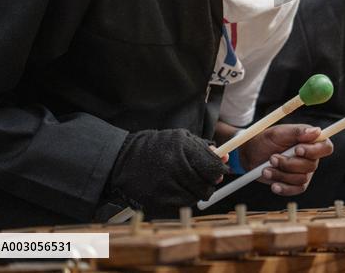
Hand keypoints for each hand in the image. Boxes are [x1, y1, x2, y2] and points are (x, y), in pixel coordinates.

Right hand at [107, 129, 228, 211]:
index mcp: (182, 149)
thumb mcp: (180, 138)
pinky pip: (181, 206)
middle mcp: (175, 168)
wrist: (121, 161)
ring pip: (196, 198)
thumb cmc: (155, 147)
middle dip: (209, 183)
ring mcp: (166, 186)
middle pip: (206, 186)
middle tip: (204, 180)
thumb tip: (223, 159)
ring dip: (196, 192)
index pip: (213, 167)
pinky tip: (177, 191)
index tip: (218, 171)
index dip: (219, 171)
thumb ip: (202, 148)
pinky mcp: (157, 201)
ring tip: (187, 183)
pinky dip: (183, 200)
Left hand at [245, 125, 333, 194]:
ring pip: (301, 178)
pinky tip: (273, 184)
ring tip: (266, 168)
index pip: (326, 147)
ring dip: (281, 174)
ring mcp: (304, 171)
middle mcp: (311, 157)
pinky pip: (296, 190)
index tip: (297, 150)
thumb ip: (297, 132)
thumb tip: (316, 131)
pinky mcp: (295, 184)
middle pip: (311, 165)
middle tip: (272, 158)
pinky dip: (283, 188)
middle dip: (289, 164)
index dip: (315, 151)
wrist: (251, 156)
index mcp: (310, 141)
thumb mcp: (279, 133)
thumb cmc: (266, 141)